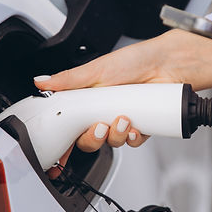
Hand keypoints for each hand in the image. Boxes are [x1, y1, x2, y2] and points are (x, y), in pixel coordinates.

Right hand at [35, 29, 211, 156]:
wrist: (169, 63)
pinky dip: (132, 138)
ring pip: (112, 143)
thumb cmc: (136, 60)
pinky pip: (133, 142)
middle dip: (92, 138)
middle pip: (90, 140)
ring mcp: (124, 120)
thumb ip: (68, 79)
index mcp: (89, 100)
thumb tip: (42, 81)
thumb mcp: (97, 69)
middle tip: (99, 126)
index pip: (72, 126)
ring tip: (123, 119)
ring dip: (115, 136)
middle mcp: (105, 112)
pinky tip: (135, 127)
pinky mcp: (142, 126)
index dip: (65, 142)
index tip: (61, 152)